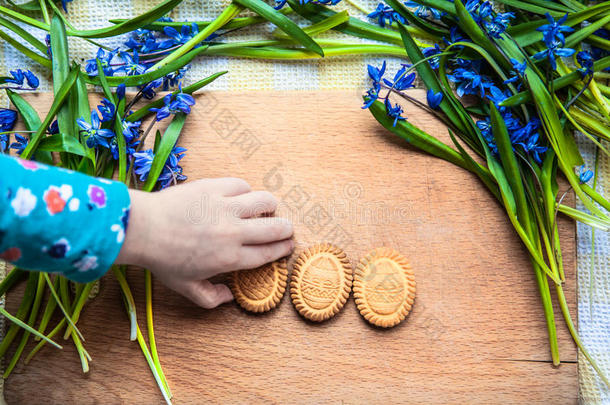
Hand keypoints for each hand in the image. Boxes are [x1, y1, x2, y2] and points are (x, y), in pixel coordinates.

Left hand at [116, 178, 293, 307]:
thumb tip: (229, 297)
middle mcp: (234, 233)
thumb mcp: (186, 287)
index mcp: (230, 258)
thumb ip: (211, 298)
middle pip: (276, 228)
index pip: (268, 253)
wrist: (143, 228)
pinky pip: (242, 185)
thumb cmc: (162, 259)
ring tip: (266, 208)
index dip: (283, 249)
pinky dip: (245, 191)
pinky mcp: (215, 188)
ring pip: (265, 201)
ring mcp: (226, 208)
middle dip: (286, 229)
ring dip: (270, 206)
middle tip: (285, 228)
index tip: (288, 246)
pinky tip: (241, 196)